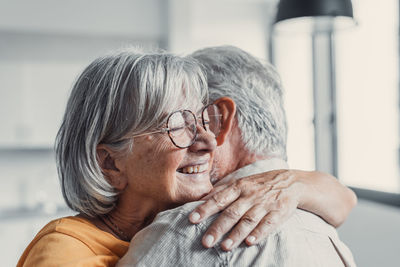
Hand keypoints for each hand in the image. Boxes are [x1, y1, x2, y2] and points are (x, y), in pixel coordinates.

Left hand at [189, 170, 303, 250]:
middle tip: (206, 241)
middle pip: (231, 212)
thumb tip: (201, 199)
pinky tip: (249, 242)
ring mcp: (264, 204)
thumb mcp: (241, 182)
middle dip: (218, 227)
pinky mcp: (278, 212)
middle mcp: (250, 195)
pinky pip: (268, 224)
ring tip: (225, 246)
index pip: (219, 198)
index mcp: (238, 187)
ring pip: (248, 220)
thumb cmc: (259, 184)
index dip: (205, 209)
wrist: (291, 182)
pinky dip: (259, 233)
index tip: (192, 219)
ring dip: (236, 234)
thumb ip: (222, 191)